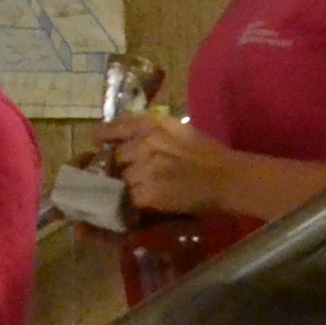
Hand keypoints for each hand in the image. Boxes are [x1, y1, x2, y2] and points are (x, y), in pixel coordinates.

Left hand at [94, 111, 244, 218]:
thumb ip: (153, 132)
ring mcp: (144, 169)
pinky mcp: (147, 193)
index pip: (118, 126)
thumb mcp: (179, 130)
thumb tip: (128, 141)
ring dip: (134, 184)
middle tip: (140, 172)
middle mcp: (144, 143)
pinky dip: (140, 200)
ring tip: (153, 186)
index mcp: (153, 124)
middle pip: (119, 156)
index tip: (99, 141)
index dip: (105, 134)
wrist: (226, 178)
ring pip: (125, 179)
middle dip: (126, 165)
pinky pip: (133, 197)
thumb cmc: (208, 153)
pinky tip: (155, 198)